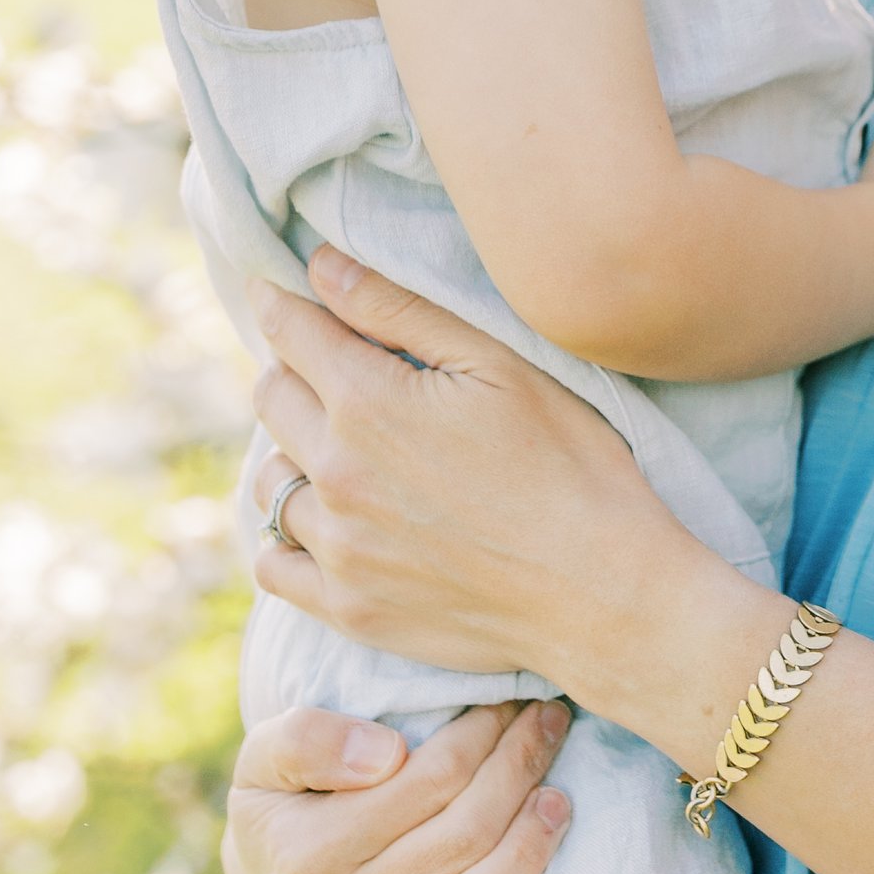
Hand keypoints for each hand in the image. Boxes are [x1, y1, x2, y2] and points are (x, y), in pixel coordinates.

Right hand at [223, 698, 573, 873]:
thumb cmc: (282, 808)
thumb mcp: (266, 757)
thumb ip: (309, 739)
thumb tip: (388, 755)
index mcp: (304, 853)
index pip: (425, 783)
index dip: (480, 736)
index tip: (513, 703)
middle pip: (458, 842)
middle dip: (516, 773)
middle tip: (550, 728)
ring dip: (526, 858)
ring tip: (559, 802)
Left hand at [246, 249, 775, 757]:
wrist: (604, 593)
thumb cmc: (572, 466)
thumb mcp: (500, 365)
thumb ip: (399, 310)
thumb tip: (321, 265)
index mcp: (368, 404)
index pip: (288, 333)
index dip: (282, 304)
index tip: (282, 294)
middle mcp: (336, 475)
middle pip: (271, 398)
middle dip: (296, 372)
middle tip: (341, 372)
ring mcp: (338, 549)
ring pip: (268, 482)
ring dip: (293, 454)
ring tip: (344, 451)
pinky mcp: (349, 607)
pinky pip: (273, 563)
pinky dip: (286, 537)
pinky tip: (329, 524)